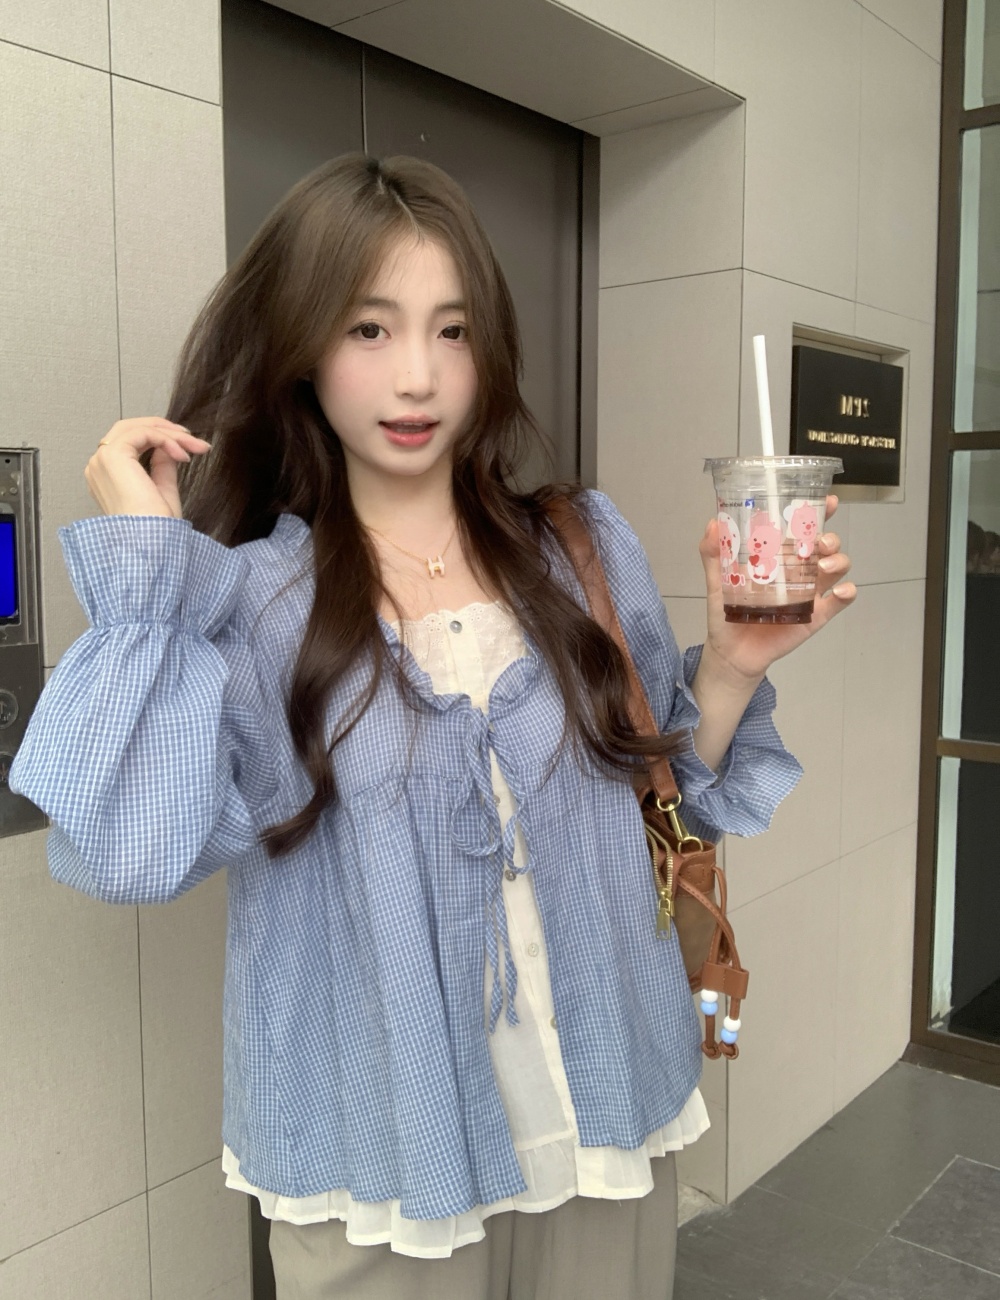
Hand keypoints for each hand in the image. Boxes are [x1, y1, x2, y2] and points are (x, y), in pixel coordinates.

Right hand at [85, 418, 210, 518]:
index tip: (190, 447)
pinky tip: (183, 455)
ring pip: (136, 428)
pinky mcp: (112, 457)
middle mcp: (99, 466)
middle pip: (130, 429)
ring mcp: (102, 460)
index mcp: (107, 476)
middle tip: (193, 440)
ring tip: (194, 447)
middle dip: (165, 430)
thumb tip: (168, 447)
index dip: (160, 438)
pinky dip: (166, 439)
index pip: (130, 442)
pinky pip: (142, 433)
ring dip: (169, 433)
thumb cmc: (157, 529)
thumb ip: (161, 466)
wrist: (151, 543)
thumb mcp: (162, 490)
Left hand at [698, 495, 855, 684]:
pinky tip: (840, 592)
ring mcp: (810, 592)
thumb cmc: (725, 613)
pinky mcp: (816, 616)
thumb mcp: (716, 581)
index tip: (826, 502)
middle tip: (818, 543)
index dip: (818, 512)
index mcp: (778, 556)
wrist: (730, 652)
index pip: (802, 529)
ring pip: (838, 568)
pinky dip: (846, 594)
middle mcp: (799, 570)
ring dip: (838, 562)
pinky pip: (839, 602)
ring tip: (823, 568)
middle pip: (826, 546)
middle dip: (830, 538)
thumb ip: (713, 554)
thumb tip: (714, 524)